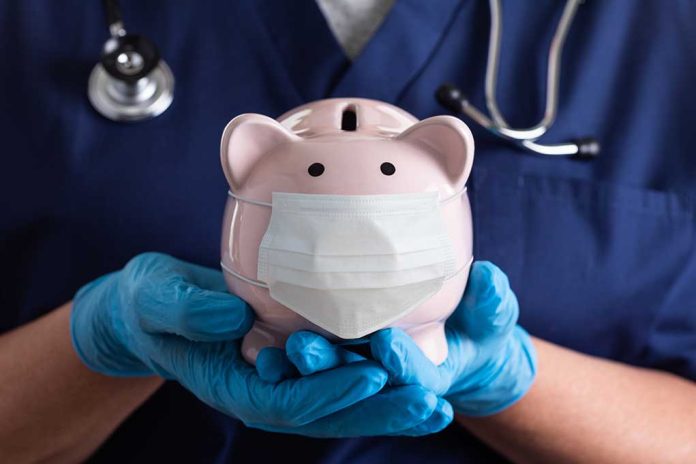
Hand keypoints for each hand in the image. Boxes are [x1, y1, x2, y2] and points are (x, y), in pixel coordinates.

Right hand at [70, 252, 439, 435]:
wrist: (154, 310)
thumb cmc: (150, 305)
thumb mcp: (155, 300)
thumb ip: (186, 311)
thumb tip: (233, 318)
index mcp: (234, 386)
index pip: (287, 400)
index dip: (330, 393)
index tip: (373, 380)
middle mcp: (265, 392)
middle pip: (328, 411)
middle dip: (379, 411)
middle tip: (432, 406)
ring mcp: (282, 381)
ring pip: (342, 402)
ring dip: (389, 403)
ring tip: (439, 403)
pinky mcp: (294, 363)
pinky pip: (339, 377)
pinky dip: (377, 379)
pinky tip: (411, 373)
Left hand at [280, 261, 536, 416]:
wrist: (462, 342)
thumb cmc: (481, 327)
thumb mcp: (492, 316)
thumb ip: (492, 302)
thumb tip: (489, 276)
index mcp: (430, 381)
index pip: (415, 382)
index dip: (402, 365)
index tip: (386, 341)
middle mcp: (391, 389)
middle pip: (360, 389)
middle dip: (333, 371)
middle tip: (305, 347)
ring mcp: (362, 383)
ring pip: (328, 386)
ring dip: (303, 371)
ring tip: (281, 348)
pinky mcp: (339, 370)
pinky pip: (310, 376)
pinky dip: (290, 367)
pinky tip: (265, 350)